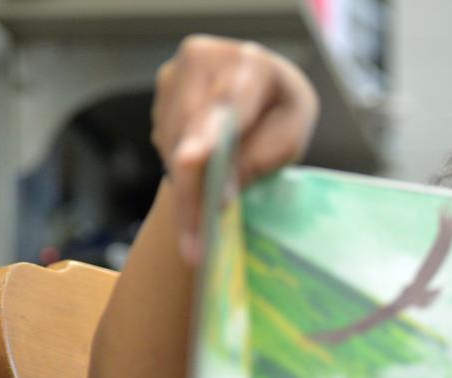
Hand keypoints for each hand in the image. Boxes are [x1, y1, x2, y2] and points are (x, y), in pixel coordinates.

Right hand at [151, 35, 318, 263]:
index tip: (189, 162)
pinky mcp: (162, 90)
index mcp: (250, 63)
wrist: (264, 87)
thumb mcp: (289, 138)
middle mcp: (205, 58)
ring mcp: (176, 72)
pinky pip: (165, 141)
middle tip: (194, 246)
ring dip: (183, 189)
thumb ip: (258, 160)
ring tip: (196, 235)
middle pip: (190, 132)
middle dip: (190, 190)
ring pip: (171, 140)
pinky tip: (197, 188)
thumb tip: (220, 192)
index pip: (226, 105)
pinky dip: (180, 173)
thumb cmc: (284, 112)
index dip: (205, 137)